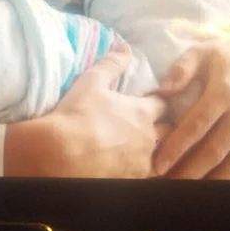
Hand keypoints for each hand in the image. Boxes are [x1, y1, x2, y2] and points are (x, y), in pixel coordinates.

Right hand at [6, 50, 169, 178]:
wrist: (59, 155)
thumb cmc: (76, 115)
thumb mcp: (92, 82)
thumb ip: (112, 63)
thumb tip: (125, 47)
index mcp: (142, 113)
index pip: (163, 104)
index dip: (160, 101)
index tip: (156, 100)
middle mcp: (148, 139)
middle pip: (169, 132)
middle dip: (166, 127)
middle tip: (157, 125)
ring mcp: (141, 164)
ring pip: (161, 158)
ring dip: (157, 153)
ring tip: (146, 151)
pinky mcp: (131, 183)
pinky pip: (147, 178)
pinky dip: (144, 172)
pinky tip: (135, 171)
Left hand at [154, 35, 229, 179]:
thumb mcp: (205, 51)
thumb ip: (183, 68)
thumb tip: (163, 90)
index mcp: (224, 92)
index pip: (197, 125)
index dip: (177, 146)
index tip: (159, 164)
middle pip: (215, 150)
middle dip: (190, 171)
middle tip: (168, 185)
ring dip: (213, 181)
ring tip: (189, 192)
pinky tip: (222, 190)